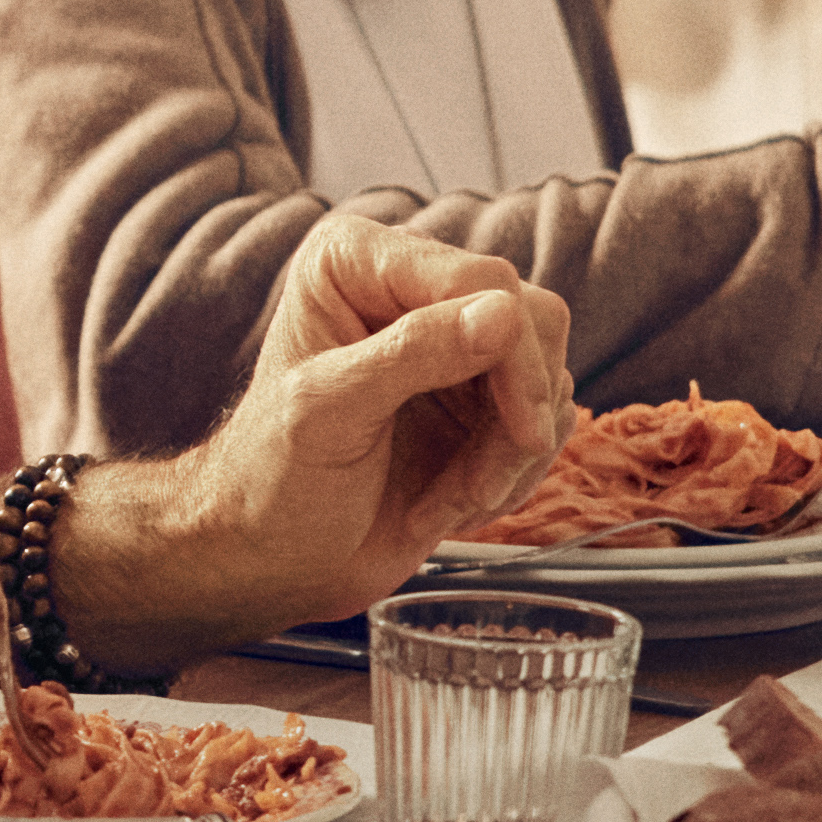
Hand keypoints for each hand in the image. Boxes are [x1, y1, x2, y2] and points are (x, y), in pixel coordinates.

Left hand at [68, 217, 572, 650]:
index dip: (512, 354)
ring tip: (445, 500)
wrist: (277, 560)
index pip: (479, 280)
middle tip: (475, 483)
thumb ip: (413, 354)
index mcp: (357, 261)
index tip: (520, 428)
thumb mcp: (329, 412)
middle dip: (515, 412)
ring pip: (549, 375)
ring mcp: (452, 345)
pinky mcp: (479, 400)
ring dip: (510, 455)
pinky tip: (452, 503)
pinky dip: (512, 475)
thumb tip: (503, 314)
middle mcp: (411, 288)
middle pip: (532, 320)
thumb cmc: (272, 482)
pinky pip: (546, 421)